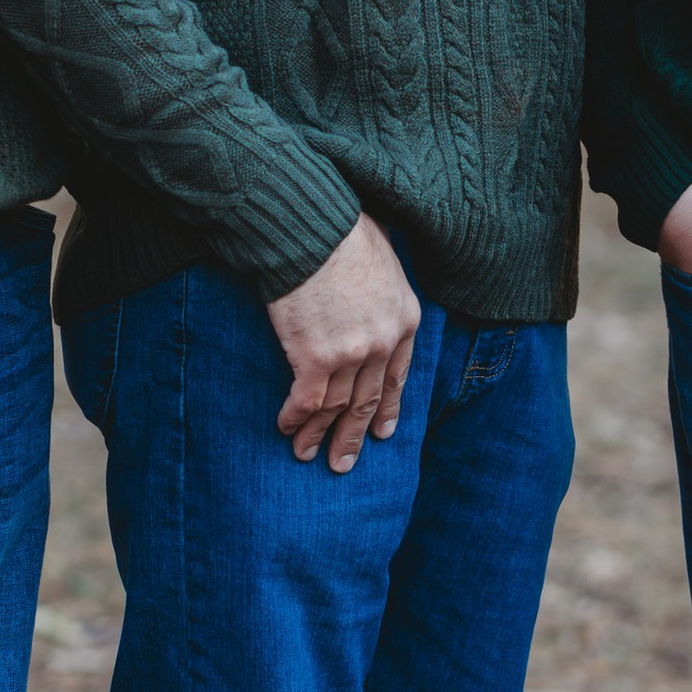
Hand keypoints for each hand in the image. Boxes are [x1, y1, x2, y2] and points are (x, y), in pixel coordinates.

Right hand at [267, 215, 420, 469]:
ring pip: (336, 407)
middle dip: (353, 435)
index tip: (380, 432)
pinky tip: (286, 426)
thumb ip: (383, 288)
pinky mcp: (315, 357)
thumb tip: (372, 288)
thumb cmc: (342, 232)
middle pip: (368, 400)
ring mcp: (351, 354)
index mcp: (405, 320)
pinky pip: (306, 400)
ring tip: (306, 453)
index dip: (387, 408)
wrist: (313, 228)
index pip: (397, 376)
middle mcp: (382, 343)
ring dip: (319, 434)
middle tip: (343, 462)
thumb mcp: (385, 260)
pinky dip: (295, 417)